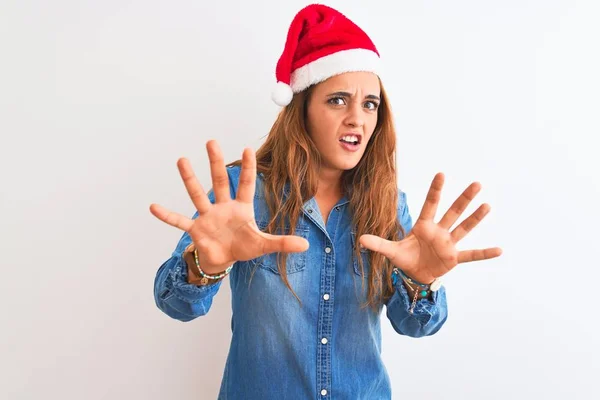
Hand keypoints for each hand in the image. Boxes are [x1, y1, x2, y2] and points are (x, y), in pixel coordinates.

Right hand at [149, 140, 308, 272]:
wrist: (222, 260)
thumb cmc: (243, 248)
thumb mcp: (263, 245)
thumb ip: (282, 243)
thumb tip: (307, 245)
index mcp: (241, 208)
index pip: (247, 184)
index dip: (248, 168)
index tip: (247, 147)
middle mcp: (223, 207)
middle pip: (219, 181)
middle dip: (216, 162)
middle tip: (211, 141)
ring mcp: (207, 217)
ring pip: (197, 194)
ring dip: (189, 178)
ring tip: (181, 159)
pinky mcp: (195, 230)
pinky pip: (179, 221)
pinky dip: (167, 216)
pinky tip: (153, 206)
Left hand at [358, 173, 501, 283]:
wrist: (416, 274)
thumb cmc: (406, 258)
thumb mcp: (391, 252)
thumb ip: (378, 244)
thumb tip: (360, 239)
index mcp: (424, 226)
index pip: (430, 204)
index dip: (435, 190)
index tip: (441, 173)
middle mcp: (439, 231)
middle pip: (452, 211)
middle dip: (463, 199)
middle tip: (476, 183)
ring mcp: (448, 244)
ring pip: (463, 228)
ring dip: (475, 218)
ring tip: (487, 206)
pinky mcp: (454, 258)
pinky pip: (471, 255)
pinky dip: (484, 253)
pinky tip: (499, 250)